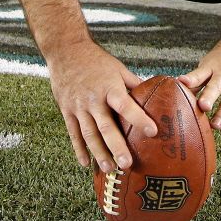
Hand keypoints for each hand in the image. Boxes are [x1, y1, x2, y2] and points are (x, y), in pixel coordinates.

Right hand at [47, 43, 157, 172]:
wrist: (66, 51)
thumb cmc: (97, 60)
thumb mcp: (118, 68)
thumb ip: (134, 85)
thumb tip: (155, 96)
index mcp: (109, 87)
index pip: (126, 105)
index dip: (139, 118)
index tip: (153, 132)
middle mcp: (93, 99)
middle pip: (105, 126)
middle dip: (116, 146)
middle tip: (127, 164)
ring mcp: (78, 106)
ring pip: (88, 134)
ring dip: (98, 153)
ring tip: (109, 169)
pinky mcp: (67, 111)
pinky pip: (73, 133)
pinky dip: (79, 149)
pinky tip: (86, 164)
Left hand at [179, 36, 220, 131]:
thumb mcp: (209, 63)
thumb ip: (197, 80)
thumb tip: (178, 94)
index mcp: (211, 67)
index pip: (199, 74)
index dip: (190, 79)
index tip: (180, 84)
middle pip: (215, 86)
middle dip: (209, 97)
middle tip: (202, 107)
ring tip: (216, 126)